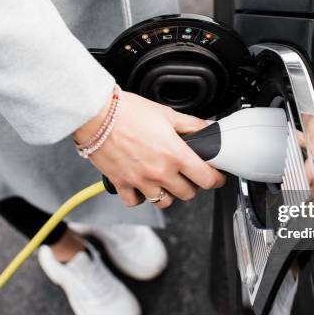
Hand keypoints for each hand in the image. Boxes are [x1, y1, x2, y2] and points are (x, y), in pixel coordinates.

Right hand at [74, 91, 225, 207]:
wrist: (97, 115)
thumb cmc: (128, 112)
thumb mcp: (167, 114)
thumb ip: (191, 124)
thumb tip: (207, 128)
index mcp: (175, 155)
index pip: (206, 178)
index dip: (216, 179)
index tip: (216, 177)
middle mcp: (160, 172)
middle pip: (188, 194)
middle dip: (192, 185)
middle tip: (189, 175)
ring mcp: (141, 181)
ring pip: (165, 202)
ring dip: (169, 194)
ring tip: (165, 181)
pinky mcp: (122, 184)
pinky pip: (136, 202)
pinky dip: (140, 197)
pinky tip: (142, 186)